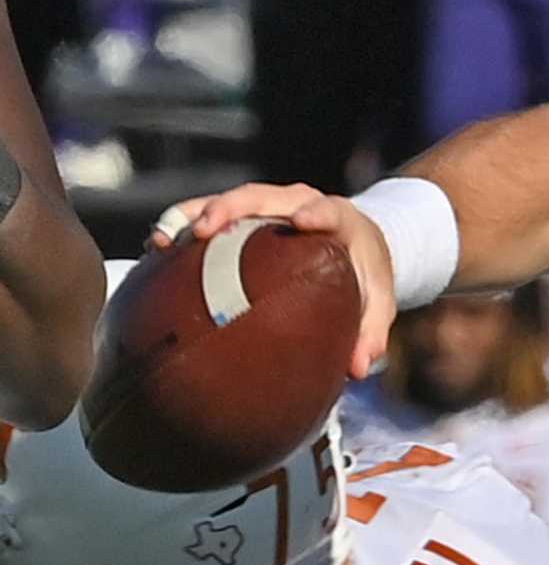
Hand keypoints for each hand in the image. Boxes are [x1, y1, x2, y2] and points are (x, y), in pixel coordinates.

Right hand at [153, 184, 398, 378]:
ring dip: (194, 214)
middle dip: (232, 207)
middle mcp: (296, 204)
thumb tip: (358, 369)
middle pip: (262, 196)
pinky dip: (182, 225)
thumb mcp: (377, 301)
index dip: (315, 212)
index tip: (300, 219)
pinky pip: (208, 214)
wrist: (354, 244)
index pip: (327, 210)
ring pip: (228, 201)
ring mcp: (267, 207)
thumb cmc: (364, 274)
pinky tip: (155, 248)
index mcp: (336, 219)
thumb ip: (370, 332)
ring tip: (163, 238)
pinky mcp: (244, 216)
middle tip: (204, 228)